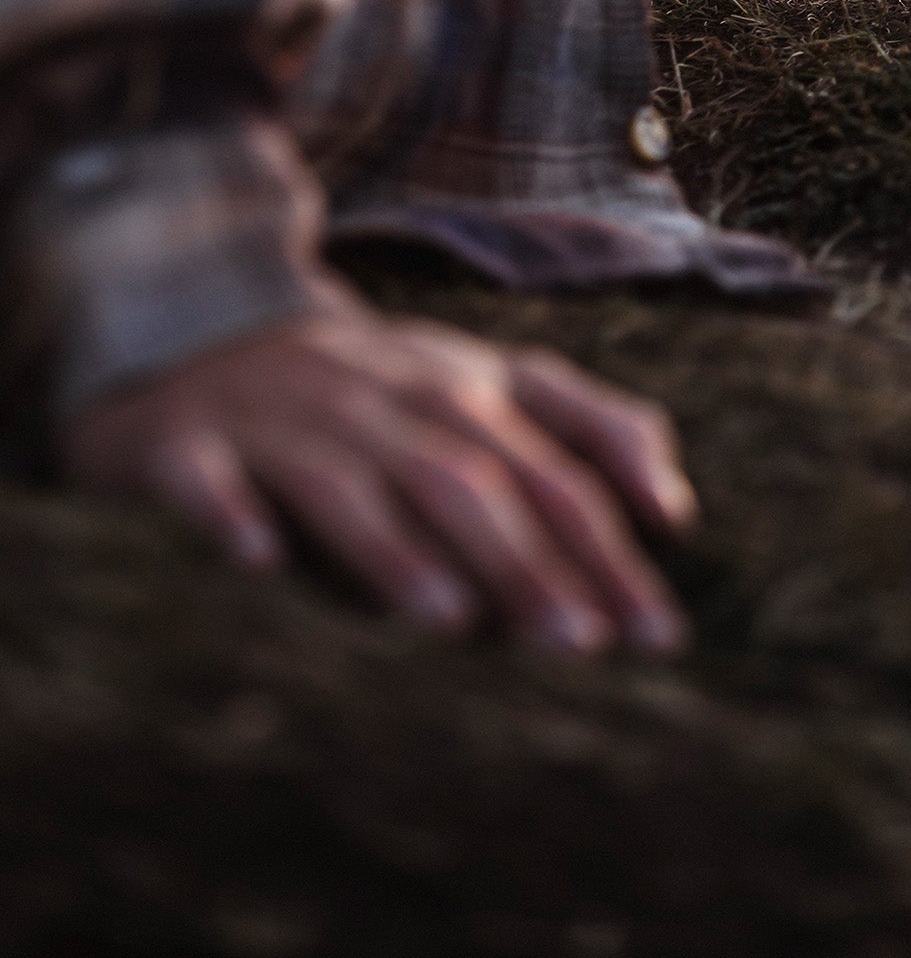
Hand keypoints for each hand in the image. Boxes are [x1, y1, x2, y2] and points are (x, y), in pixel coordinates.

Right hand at [63, 292, 697, 655]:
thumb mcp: (492, 386)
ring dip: (396, 548)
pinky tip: (259, 559)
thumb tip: (677, 513)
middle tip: (579, 641)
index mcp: (463, 391)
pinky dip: (232, 515)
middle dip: (525, 561)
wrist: (205, 316)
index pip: (551, 474)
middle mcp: (382, 402)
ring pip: (347, 482)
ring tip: (449, 618)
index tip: (656, 632)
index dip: (606, 549)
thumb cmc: (380, 385)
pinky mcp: (186, 443)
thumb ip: (594, 432)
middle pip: (464, 479)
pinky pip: (208, 479)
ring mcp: (282, 420)